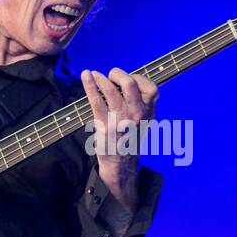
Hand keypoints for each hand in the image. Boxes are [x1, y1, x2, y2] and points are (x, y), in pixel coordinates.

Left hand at [81, 68, 157, 211]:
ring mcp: (121, 119)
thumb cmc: (129, 136)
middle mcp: (137, 114)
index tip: (128, 80)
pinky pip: (96, 100)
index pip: (151, 88)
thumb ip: (140, 101)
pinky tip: (86, 75)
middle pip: (130, 83)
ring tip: (95, 75)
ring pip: (111, 90)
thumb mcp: (144, 119)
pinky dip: (89, 85)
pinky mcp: (105, 124)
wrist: (122, 163)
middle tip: (111, 76)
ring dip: (101, 78)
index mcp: (149, 111)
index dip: (138, 78)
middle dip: (117, 74)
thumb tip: (123, 79)